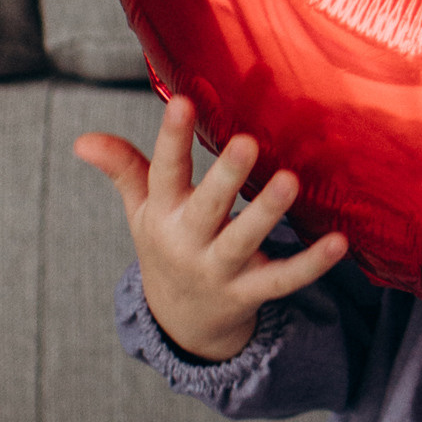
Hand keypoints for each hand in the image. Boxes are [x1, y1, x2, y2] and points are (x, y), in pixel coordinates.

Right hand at [74, 96, 347, 363]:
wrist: (183, 321)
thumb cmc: (168, 244)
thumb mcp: (142, 210)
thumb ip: (122, 169)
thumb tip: (82, 139)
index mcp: (163, 215)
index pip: (163, 173)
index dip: (169, 139)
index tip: (181, 100)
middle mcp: (189, 242)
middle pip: (206, 208)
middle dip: (224, 177)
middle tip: (247, 141)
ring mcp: (220, 270)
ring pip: (244, 242)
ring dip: (267, 214)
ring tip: (291, 181)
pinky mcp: (251, 292)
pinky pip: (283, 280)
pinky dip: (312, 264)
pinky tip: (339, 242)